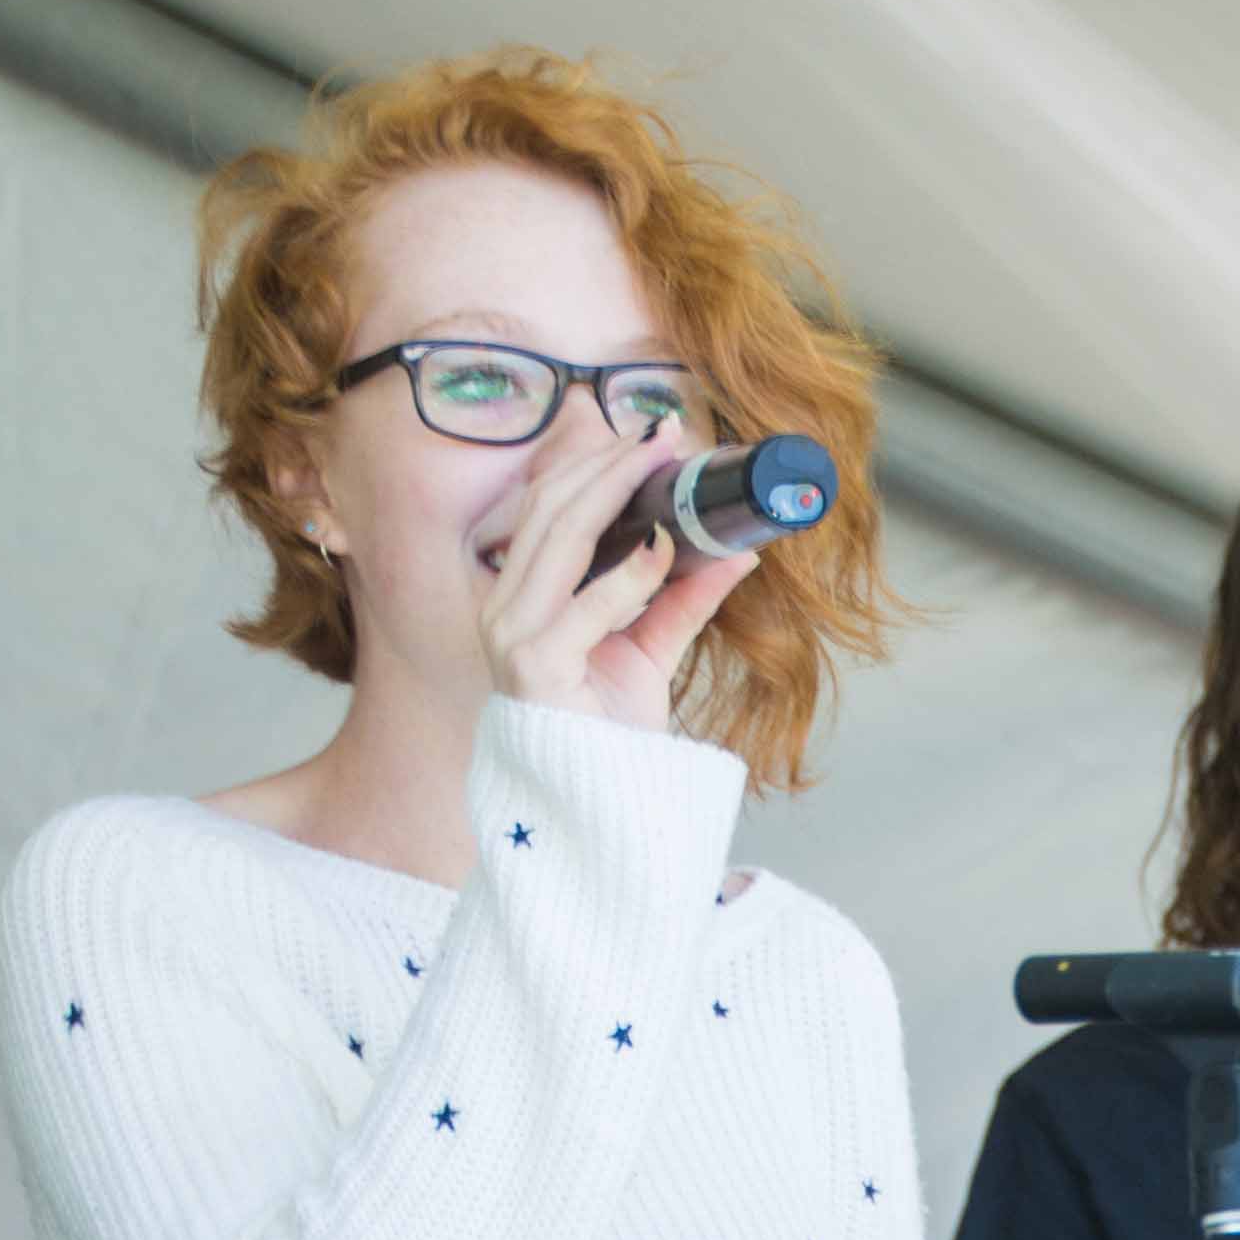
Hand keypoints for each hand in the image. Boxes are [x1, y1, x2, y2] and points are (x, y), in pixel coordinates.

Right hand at [478, 422, 756, 732]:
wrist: (601, 807)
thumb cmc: (611, 731)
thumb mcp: (650, 651)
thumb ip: (681, 601)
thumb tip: (733, 554)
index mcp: (521, 596)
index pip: (548, 506)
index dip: (593, 461)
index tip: (649, 434)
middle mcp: (505, 607)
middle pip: (551, 508)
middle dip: (609, 463)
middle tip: (663, 433)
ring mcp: (512, 634)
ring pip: (560, 538)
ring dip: (615, 492)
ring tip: (662, 463)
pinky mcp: (534, 666)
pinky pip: (588, 606)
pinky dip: (629, 573)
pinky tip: (664, 546)